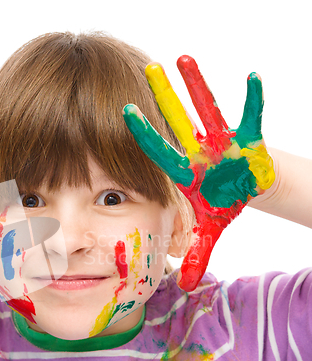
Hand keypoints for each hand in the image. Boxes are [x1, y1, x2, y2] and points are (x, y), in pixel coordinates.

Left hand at [123, 56, 274, 290]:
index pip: (158, 152)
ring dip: (197, 86)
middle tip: (148, 69)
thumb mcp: (207, 231)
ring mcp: (220, 142)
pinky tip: (252, 79)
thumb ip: (195, 255)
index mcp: (184, 172)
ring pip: (207, 110)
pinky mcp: (246, 139)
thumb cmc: (220, 205)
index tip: (123, 113)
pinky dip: (252, 101)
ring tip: (183, 58)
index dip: (143, 134)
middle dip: (164, 98)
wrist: (242, 191)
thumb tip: (184, 287)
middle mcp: (198, 152)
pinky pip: (250, 117)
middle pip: (177, 122)